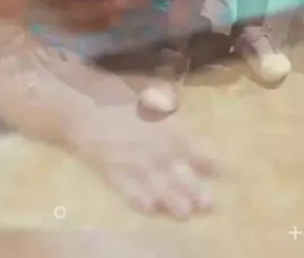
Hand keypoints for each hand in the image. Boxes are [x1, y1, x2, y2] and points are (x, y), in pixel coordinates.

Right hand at [69, 101, 219, 218]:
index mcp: (170, 129)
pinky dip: (142, 202)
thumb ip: (166, 101)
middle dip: (196, 191)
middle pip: (181, 176)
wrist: (83, 106)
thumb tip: (175, 104)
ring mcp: (137, 167)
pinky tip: (150, 209)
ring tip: (185, 213)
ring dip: (173, 202)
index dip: (210, 161)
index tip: (220, 170)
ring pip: (160, 190)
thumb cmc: (116, 92)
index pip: (197, 149)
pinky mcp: (116, 177)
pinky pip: (132, 194)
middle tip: (208, 204)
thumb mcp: (149, 89)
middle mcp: (158, 152)